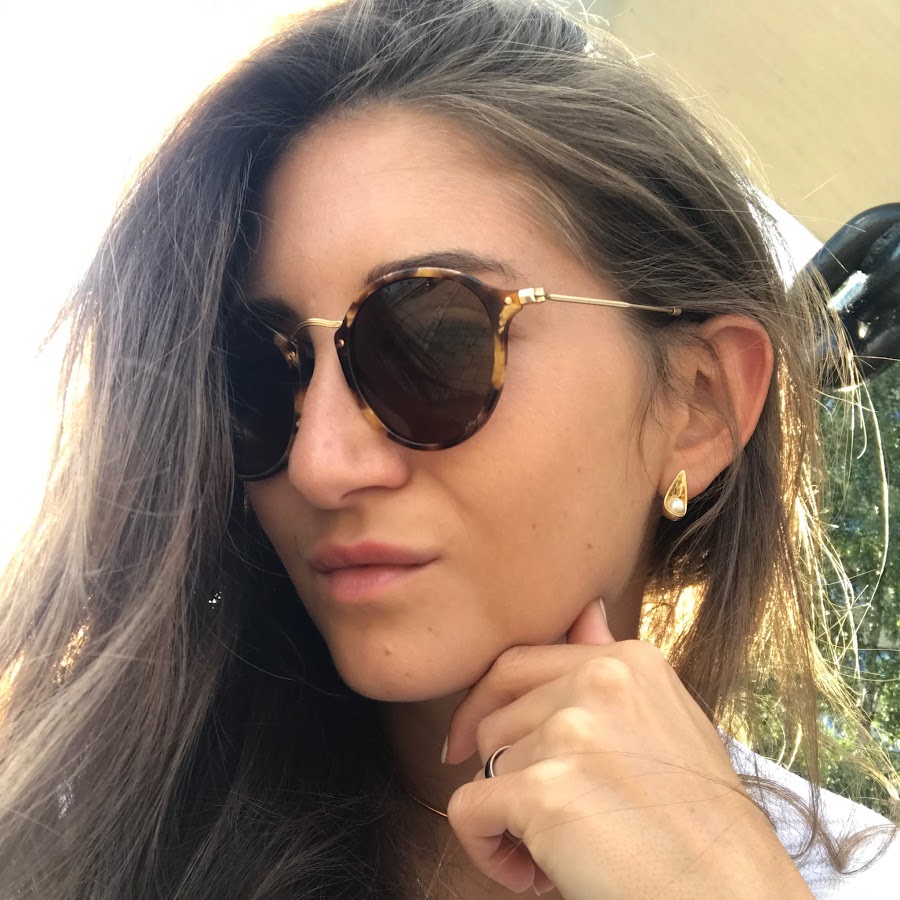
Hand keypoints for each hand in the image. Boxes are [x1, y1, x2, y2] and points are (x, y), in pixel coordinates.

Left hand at [442, 599, 813, 897]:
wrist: (734, 897)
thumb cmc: (701, 824)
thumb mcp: (666, 721)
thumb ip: (611, 668)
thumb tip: (584, 611)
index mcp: (626, 661)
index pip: (516, 664)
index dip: (484, 706)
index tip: (470, 743)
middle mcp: (599, 682)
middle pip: (496, 719)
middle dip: (502, 773)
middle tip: (540, 822)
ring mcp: (571, 731)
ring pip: (484, 767)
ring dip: (505, 818)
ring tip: (555, 853)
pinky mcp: (545, 791)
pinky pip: (468, 811)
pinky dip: (485, 849)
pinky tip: (532, 874)